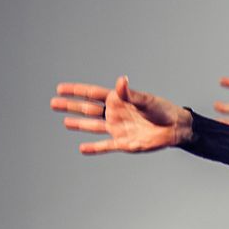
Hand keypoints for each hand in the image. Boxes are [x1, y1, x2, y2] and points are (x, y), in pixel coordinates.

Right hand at [50, 75, 189, 153]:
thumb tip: (121, 80)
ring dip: (79, 124)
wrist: (175, 128)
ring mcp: (117, 128)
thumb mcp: (145, 100)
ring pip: (93, 126)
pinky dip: (94, 148)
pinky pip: (105, 146)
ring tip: (65, 123)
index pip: (92, 94)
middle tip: (53, 103)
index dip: (76, 91)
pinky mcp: (123, 143)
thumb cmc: (162, 110)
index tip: (60, 88)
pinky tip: (82, 148)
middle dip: (70, 106)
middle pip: (88, 109)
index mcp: (117, 100)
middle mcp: (114, 114)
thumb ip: (129, 93)